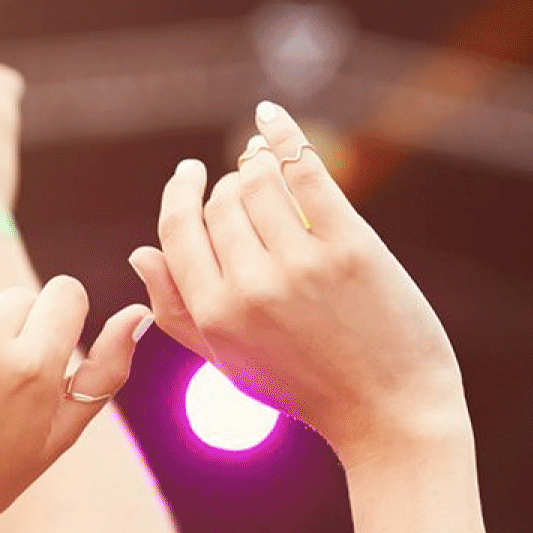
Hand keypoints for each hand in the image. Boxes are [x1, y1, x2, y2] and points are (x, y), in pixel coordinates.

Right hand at [131, 104, 467, 471]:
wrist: (391, 414)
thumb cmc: (309, 389)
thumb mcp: (231, 362)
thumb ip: (179, 312)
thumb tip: (141, 253)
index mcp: (214, 316)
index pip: (178, 231)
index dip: (181, 195)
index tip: (190, 173)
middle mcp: (250, 288)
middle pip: (222, 203)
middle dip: (230, 185)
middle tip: (247, 182)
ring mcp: (300, 265)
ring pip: (259, 181)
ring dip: (259, 164)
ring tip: (266, 163)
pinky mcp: (349, 245)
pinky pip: (304, 171)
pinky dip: (283, 135)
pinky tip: (269, 118)